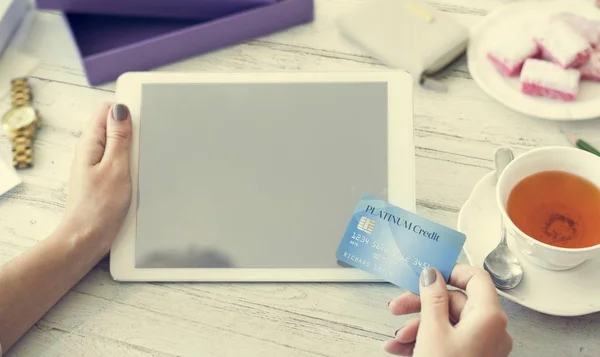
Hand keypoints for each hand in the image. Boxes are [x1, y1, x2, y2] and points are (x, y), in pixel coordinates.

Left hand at [60, 103, 132, 253]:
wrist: (87, 239)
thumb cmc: (99, 208)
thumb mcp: (116, 168)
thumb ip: (119, 138)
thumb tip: (121, 110)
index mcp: (90, 143)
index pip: (106, 110)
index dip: (125, 111)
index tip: (142, 121)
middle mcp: (90, 151)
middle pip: (114, 126)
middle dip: (132, 132)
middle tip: (142, 149)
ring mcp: (96, 164)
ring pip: (119, 145)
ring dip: (133, 150)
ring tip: (140, 166)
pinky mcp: (104, 178)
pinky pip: (120, 161)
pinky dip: (131, 164)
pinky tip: (138, 176)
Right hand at [384, 264, 512, 356]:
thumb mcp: (433, 330)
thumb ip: (432, 296)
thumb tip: (432, 274)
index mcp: (488, 316)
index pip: (475, 278)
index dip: (450, 271)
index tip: (428, 273)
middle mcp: (490, 330)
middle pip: (454, 302)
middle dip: (421, 305)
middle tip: (399, 306)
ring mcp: (482, 346)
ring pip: (447, 322)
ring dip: (417, 326)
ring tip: (397, 338)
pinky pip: (447, 340)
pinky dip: (424, 340)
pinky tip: (402, 348)